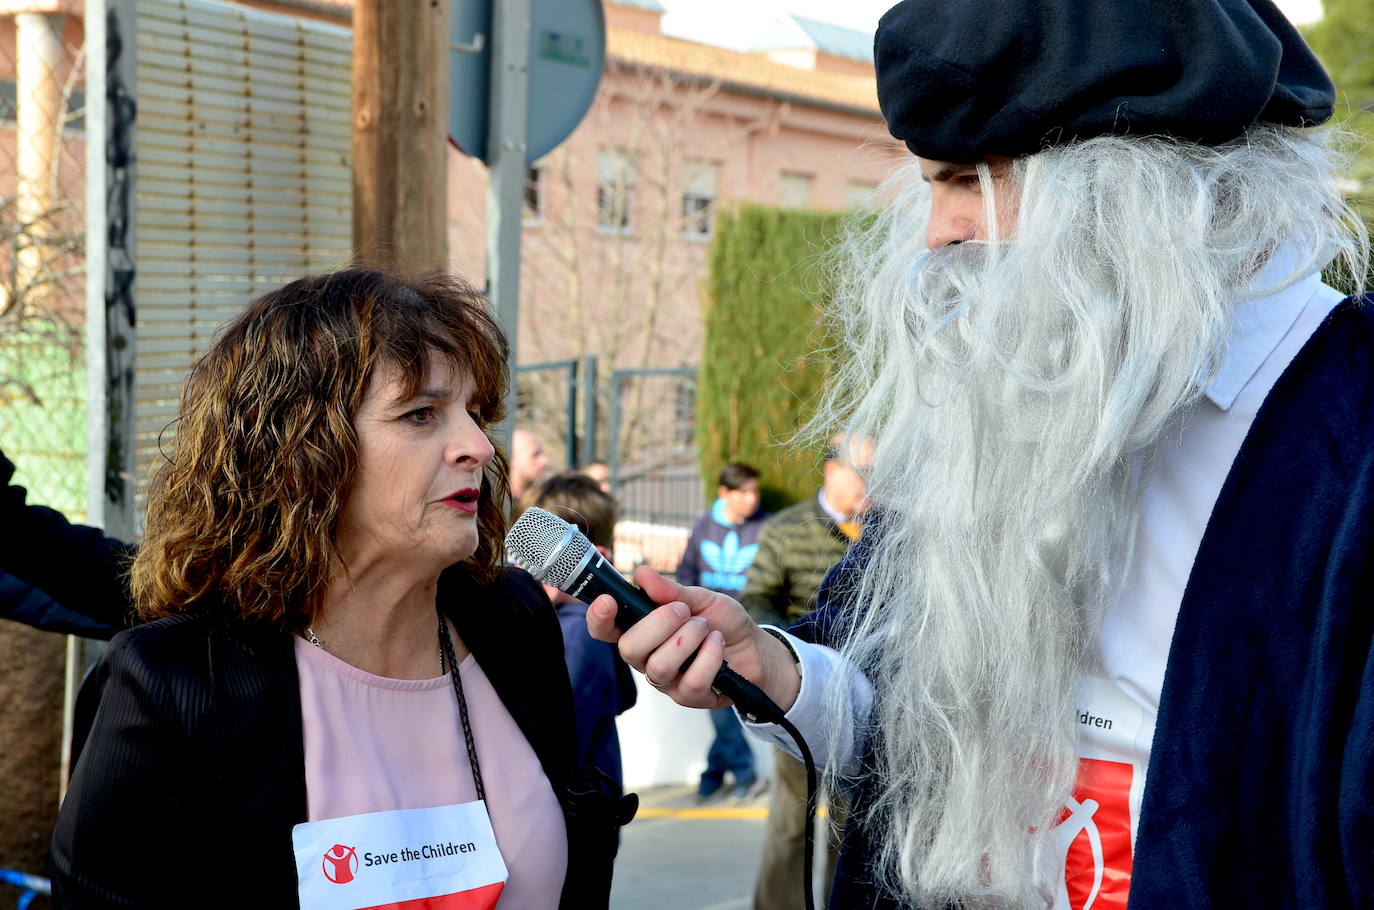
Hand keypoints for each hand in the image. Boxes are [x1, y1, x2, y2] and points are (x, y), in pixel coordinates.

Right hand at [586, 565, 801, 711]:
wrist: (754, 647)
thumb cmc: (721, 621)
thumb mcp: (700, 598)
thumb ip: (671, 591)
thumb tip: (642, 574)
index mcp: (641, 630)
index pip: (606, 630)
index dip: (599, 618)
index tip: (608, 600)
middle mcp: (647, 657)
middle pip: (629, 649)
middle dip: (658, 624)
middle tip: (684, 611)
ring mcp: (666, 680)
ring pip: (659, 666)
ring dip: (687, 640)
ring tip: (706, 627)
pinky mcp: (688, 697)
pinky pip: (691, 681)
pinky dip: (709, 657)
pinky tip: (718, 644)